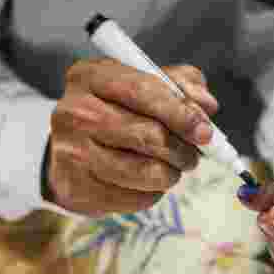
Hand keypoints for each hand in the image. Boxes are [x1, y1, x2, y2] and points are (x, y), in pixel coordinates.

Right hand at [46, 59, 218, 215]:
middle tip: (193, 154)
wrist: (68, 150)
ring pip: (145, 171)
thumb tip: (206, 106)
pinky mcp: (79, 188)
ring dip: (171, 173)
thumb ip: (179, 85)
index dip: (180, 112)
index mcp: (90, 76)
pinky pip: (135, 197)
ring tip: (173, 167)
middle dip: (182, 148)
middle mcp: (75, 112)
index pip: (142, 91)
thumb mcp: (142, 82)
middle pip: (147, 135)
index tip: (205, 130)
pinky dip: (153, 192)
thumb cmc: (114, 110)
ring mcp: (72, 152)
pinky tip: (147, 181)